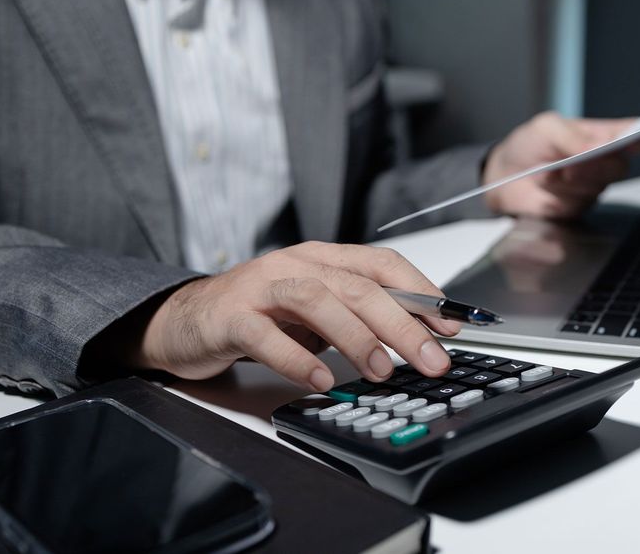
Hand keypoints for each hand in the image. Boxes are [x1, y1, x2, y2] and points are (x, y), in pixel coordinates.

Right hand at [131, 242, 460, 391]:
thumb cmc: (258, 313)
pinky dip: (297, 359)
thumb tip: (419, 337)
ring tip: (382, 370)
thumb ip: (359, 316)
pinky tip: (320, 380)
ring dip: (357, 337)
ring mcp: (262, 287)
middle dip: (403, 324)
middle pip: (359, 286)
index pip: (383, 264)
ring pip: (318, 300)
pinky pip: (266, 335)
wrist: (186, 318)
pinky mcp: (231, 316)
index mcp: (323, 258)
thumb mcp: (316, 311)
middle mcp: (296, 265)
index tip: (453, 325)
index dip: (422, 292)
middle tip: (432, 359)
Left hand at [482, 111, 639, 218]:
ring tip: (547, 172)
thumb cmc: (528, 145)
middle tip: (572, 163)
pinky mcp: (578, 207)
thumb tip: (601, 145)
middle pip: (619, 166)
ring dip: (569, 179)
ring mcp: (591, 186)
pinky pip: (577, 203)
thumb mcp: (546, 128)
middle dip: (595, 165)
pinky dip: (558, 193)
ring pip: (596, 186)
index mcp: (601, 135)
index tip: (638, 139)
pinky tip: (544, 186)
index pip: (633, 135)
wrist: (502, 176)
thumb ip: (572, 136)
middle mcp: (602, 161)